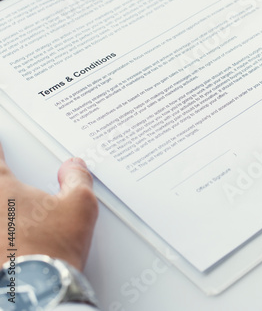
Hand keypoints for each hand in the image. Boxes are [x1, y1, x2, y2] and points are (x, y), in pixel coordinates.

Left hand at [0, 144, 97, 270]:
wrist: (34, 293)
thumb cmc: (50, 249)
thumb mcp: (79, 205)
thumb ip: (77, 178)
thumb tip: (74, 167)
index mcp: (2, 188)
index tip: (1, 142)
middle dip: (0, 183)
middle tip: (5, 183)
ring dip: (2, 207)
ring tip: (13, 211)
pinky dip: (0, 232)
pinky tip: (7, 236)